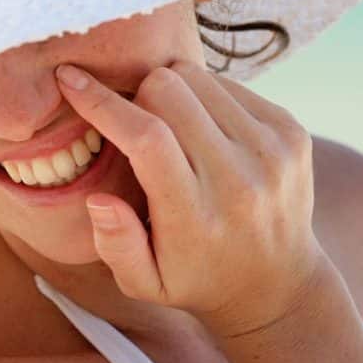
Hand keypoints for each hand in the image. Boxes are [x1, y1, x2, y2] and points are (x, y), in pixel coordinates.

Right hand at [54, 59, 327, 339]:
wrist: (279, 284)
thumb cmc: (195, 278)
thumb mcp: (144, 283)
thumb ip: (116, 245)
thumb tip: (99, 199)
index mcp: (196, 216)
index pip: (147, 139)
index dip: (103, 102)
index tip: (70, 78)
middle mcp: (239, 179)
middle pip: (168, 91)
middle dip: (136, 95)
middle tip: (133, 122)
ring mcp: (271, 151)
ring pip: (197, 78)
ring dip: (171, 93)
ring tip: (171, 129)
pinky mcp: (291, 133)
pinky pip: (228, 83)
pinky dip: (204, 95)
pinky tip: (204, 131)